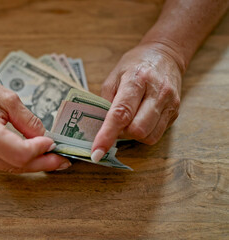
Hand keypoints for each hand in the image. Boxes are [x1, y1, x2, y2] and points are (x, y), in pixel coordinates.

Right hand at [0, 65, 70, 172]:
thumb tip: (44, 138)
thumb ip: (27, 120)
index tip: (53, 142)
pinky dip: (18, 160)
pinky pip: (0, 163)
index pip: (19, 153)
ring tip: (51, 158)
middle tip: (61, 160)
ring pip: (9, 168)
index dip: (40, 150)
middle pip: (16, 165)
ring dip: (31, 164)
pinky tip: (32, 155)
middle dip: (41, 163)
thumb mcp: (6, 98)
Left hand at [91, 42, 182, 161]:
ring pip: (148, 136)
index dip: (107, 135)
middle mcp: (157, 92)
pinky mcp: (176, 112)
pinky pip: (157, 134)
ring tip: (128, 120)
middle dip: (122, 133)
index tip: (97, 152)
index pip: (121, 113)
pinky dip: (144, 133)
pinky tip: (139, 120)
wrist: (165, 55)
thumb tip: (99, 127)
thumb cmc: (134, 65)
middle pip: (137, 129)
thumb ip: (105, 100)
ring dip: (133, 135)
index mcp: (137, 80)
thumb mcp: (114, 76)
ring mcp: (170, 103)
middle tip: (115, 123)